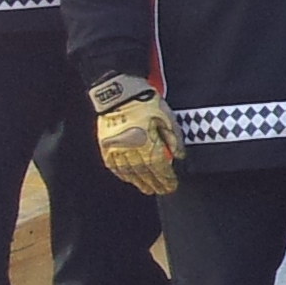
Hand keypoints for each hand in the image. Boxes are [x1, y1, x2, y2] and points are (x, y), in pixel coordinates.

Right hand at [90, 74, 181, 196]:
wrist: (119, 93)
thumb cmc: (146, 102)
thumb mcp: (167, 117)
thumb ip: (174, 138)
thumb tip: (180, 156)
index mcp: (147, 142)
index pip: (159, 167)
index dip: (166, 178)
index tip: (172, 186)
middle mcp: (131, 149)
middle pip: (144, 172)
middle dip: (155, 183)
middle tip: (162, 191)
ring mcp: (116, 148)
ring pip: (129, 171)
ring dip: (139, 182)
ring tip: (147, 189)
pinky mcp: (105, 145)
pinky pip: (113, 165)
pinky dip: (122, 175)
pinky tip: (129, 179)